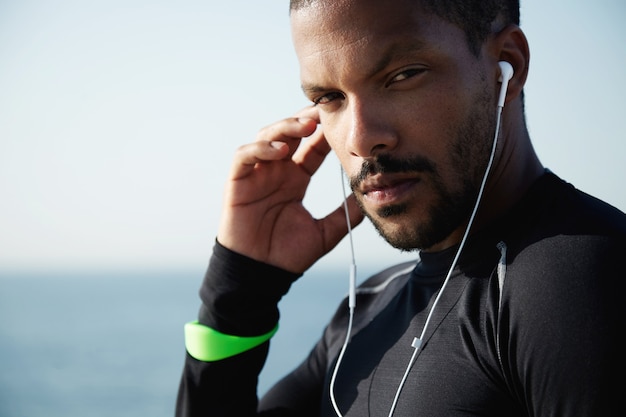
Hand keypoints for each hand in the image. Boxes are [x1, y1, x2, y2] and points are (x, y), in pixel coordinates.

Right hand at [217, 107, 363, 272]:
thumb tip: (372, 198)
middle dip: (305, 119)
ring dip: (285, 127)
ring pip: (267, 137)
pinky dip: (260, 148)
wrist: (261, 276)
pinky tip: (279, 150)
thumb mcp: (326, 232)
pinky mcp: (237, 182)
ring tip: (305, 126)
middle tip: (325, 112)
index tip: (343, 121)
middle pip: (290, 133)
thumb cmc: (288, 255)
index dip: (325, 132)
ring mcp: (257, 174)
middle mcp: (277, 171)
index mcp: (296, 179)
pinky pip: (245, 156)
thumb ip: (346, 214)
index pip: (312, 147)